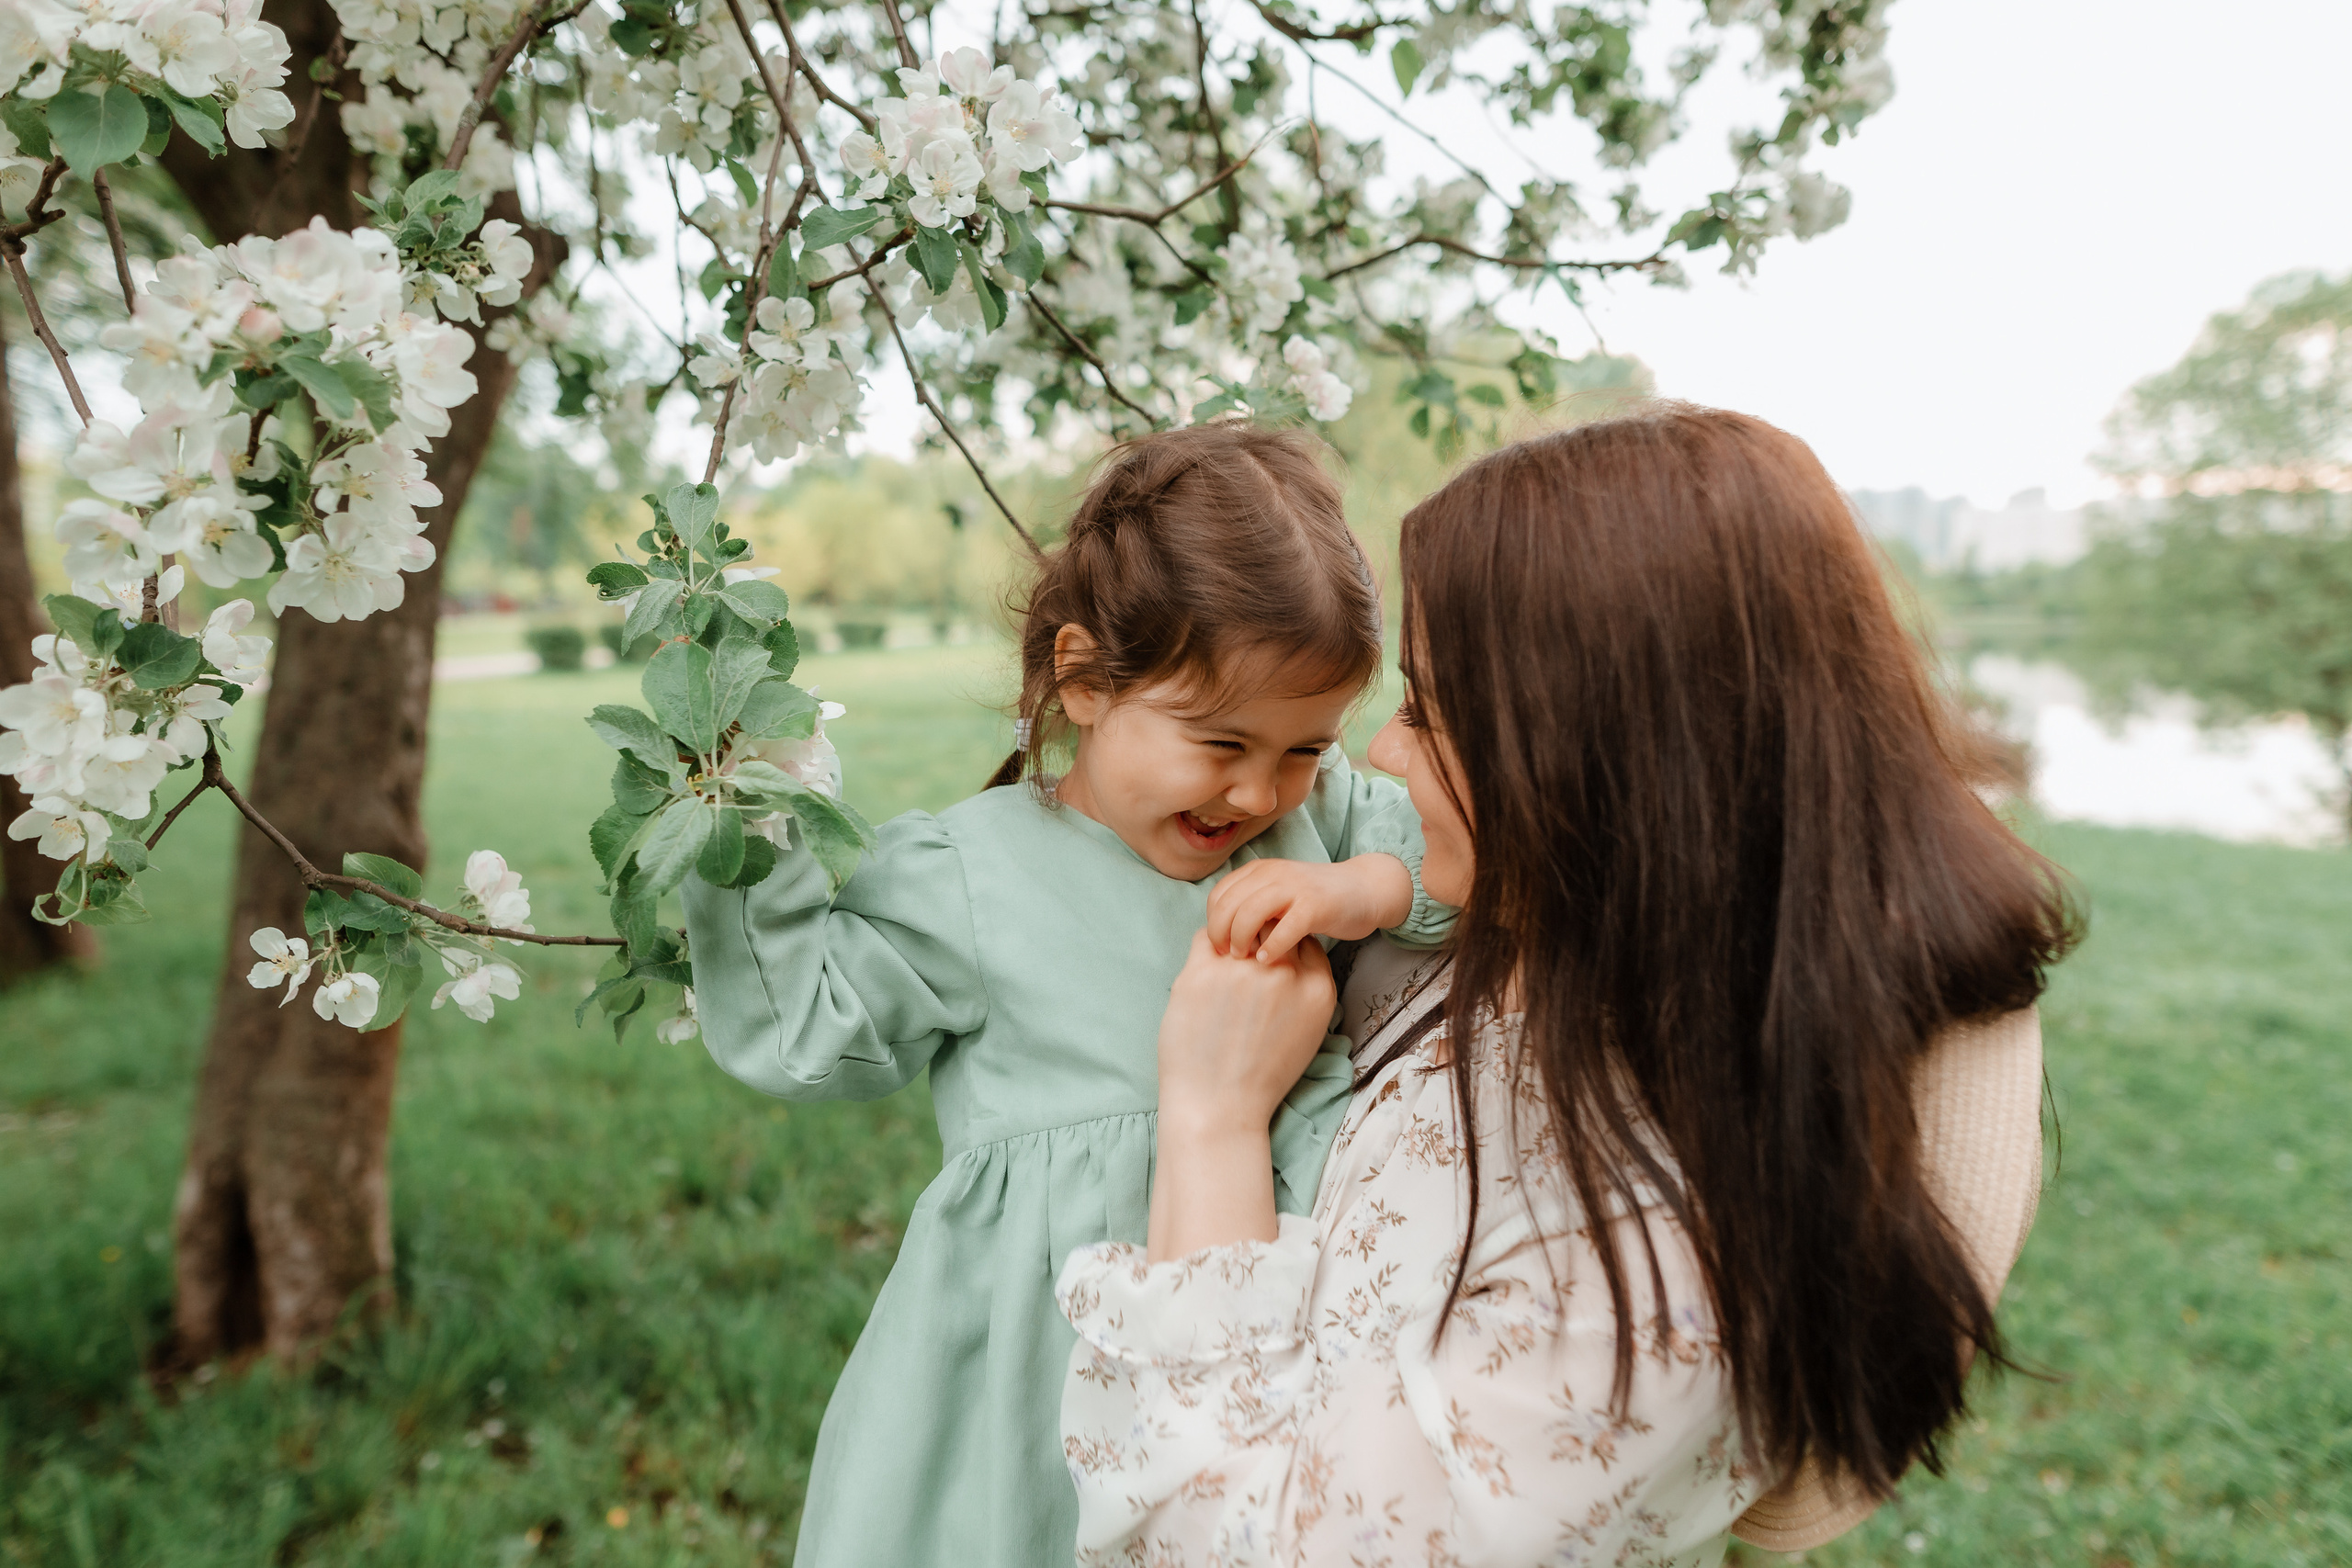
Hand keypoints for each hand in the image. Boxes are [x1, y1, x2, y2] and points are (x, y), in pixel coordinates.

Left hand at [1158, 929, 1337, 1135]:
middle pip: (1272, 927)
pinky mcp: (1201, 973)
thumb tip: (1289, 949)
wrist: (1219, 1107)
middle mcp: (1283, 974)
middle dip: (1258, 936)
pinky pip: (1203, 938)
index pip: (1304, 938)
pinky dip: (1204, 950)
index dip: (1284, 944)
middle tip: (1243, 957)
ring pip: (1236, 927)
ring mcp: (1241, 970)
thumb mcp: (1308, 1032)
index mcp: (1317, 989)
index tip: (1270, 959)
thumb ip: (1306, 988)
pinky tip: (1203, 976)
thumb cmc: (1261, 1075)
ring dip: (1229, 939)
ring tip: (1222, 969)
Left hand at [1204, 853, 1413, 963]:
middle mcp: (1272, 873)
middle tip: (1229, 957)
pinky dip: (1272, 947)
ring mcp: (1294, 888)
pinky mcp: (1315, 905)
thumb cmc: (1315, 902)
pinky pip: (1284, 928)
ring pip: (1249, 914)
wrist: (1364, 890)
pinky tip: (1269, 960)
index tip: (1219, 948)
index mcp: (1259, 871)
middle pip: (1227, 905)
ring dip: (1241, 940)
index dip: (1212, 924)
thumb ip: (1250, 907)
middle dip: (1220, 935)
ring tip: (1246, 959)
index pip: (1218, 897)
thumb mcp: (1277, 897)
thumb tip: (1218, 938)